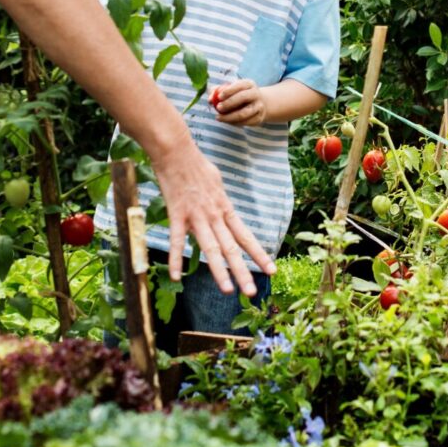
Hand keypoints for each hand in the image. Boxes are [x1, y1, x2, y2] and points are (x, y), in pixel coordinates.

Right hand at [151, 136, 274, 294]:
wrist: (178, 154)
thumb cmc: (198, 168)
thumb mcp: (218, 186)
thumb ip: (221, 205)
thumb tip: (224, 213)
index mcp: (226, 210)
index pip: (246, 237)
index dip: (259, 255)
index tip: (271, 270)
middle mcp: (216, 217)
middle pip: (232, 248)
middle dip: (244, 271)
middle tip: (252, 292)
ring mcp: (197, 217)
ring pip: (211, 249)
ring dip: (220, 271)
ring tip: (228, 290)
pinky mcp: (178, 216)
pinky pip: (177, 241)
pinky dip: (176, 259)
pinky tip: (176, 277)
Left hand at [213, 79, 268, 125]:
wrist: (258, 104)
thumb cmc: (237, 95)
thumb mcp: (229, 90)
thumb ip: (216, 92)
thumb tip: (209, 100)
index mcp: (249, 84)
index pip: (240, 85)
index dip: (229, 91)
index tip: (219, 96)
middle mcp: (256, 94)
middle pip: (243, 97)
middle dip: (229, 103)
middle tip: (218, 108)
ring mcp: (259, 106)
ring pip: (244, 113)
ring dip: (229, 117)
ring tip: (218, 117)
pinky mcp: (259, 118)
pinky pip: (245, 122)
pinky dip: (234, 123)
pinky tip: (226, 121)